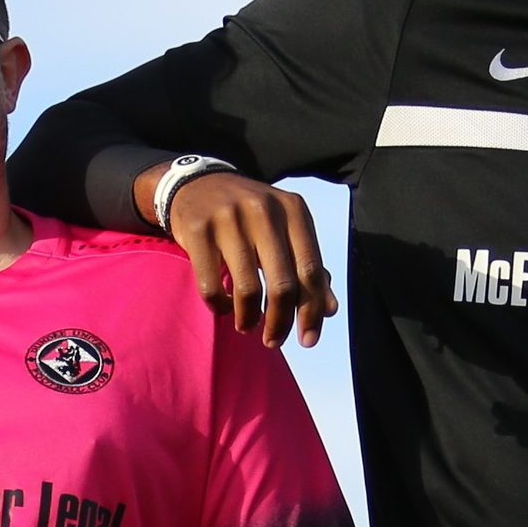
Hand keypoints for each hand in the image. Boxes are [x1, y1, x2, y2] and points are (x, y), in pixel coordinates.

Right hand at [147, 168, 334, 346]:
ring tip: (247, 325)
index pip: (311, 271)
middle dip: (280, 322)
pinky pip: (212, 285)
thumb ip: (307, 265)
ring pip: (247, 289)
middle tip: (274, 341)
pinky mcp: (198, 230)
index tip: (308, 340)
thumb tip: (328, 310)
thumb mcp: (284, 230)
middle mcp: (264, 210)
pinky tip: (224, 306)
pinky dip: (220, 306)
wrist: (198, 185)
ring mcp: (229, 218)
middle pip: (282, 285)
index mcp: (293, 210)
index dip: (312, 312)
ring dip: (249, 319)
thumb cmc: (249, 216)